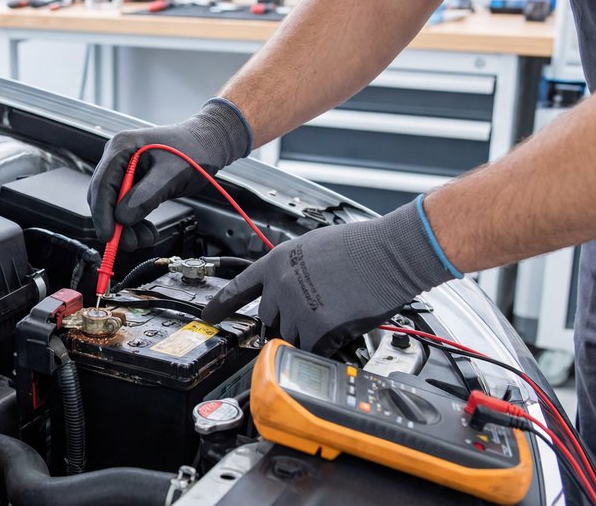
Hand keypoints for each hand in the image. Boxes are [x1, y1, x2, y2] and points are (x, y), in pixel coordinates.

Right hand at [87, 98, 252, 250]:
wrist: (207, 145)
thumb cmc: (193, 150)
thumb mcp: (171, 174)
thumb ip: (146, 196)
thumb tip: (123, 218)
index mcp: (121, 147)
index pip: (102, 184)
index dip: (103, 213)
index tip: (109, 236)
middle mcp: (118, 158)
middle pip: (104, 197)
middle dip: (116, 223)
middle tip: (130, 243)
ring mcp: (124, 170)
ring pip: (115, 206)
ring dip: (127, 227)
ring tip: (145, 239)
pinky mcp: (133, 182)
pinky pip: (126, 206)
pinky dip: (135, 222)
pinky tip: (147, 231)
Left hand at [201, 199, 458, 354]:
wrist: (388, 252)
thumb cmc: (361, 246)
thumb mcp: (314, 248)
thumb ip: (294, 271)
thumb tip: (291, 289)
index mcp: (277, 262)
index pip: (239, 287)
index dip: (220, 306)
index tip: (207, 318)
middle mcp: (280, 285)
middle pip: (267, 319)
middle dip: (283, 323)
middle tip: (306, 320)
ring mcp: (296, 308)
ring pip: (290, 337)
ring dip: (307, 336)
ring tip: (332, 319)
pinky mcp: (316, 328)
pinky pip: (312, 349)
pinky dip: (325, 347)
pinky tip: (339, 332)